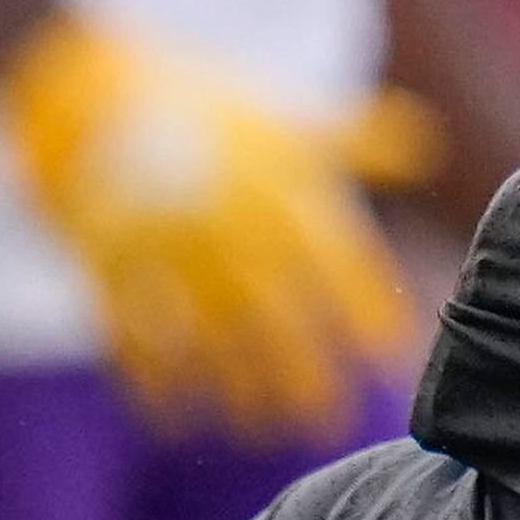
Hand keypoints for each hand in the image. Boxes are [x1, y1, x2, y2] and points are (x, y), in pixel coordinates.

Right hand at [0, 12, 427, 439]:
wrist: (92, 88)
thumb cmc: (207, 112)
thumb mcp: (285, 120)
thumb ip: (357, 139)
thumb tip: (427, 145)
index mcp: (276, 185)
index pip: (338, 258)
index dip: (367, 309)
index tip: (389, 357)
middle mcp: (227, 220)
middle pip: (276, 314)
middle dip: (305, 373)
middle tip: (329, 423)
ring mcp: (162, 245)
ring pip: (209, 338)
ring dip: (237, 390)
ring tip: (260, 430)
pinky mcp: (104, 264)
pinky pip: (132, 335)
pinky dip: (154, 383)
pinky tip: (175, 419)